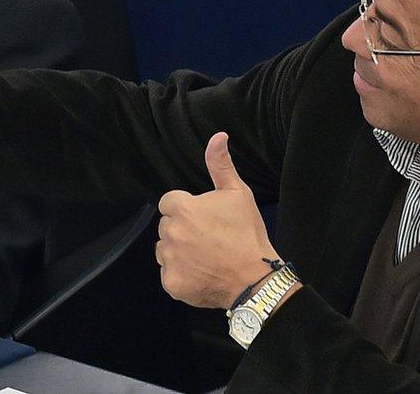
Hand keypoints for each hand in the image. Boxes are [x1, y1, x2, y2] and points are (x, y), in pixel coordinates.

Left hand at [156, 132, 279, 308]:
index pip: (169, 202)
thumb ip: (221, 165)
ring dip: (178, 251)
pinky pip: (169, 273)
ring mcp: (169, 260)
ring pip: (165, 249)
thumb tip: (218, 136)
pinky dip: (181, 274)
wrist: (254, 278)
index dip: (186, 208)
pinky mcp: (171, 283)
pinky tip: (202, 273)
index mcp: (183, 209)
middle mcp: (170, 233)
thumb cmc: (247, 233)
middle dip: (182, 229)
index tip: (204, 218)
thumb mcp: (238, 193)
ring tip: (205, 256)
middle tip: (208, 237)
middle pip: (167, 226)